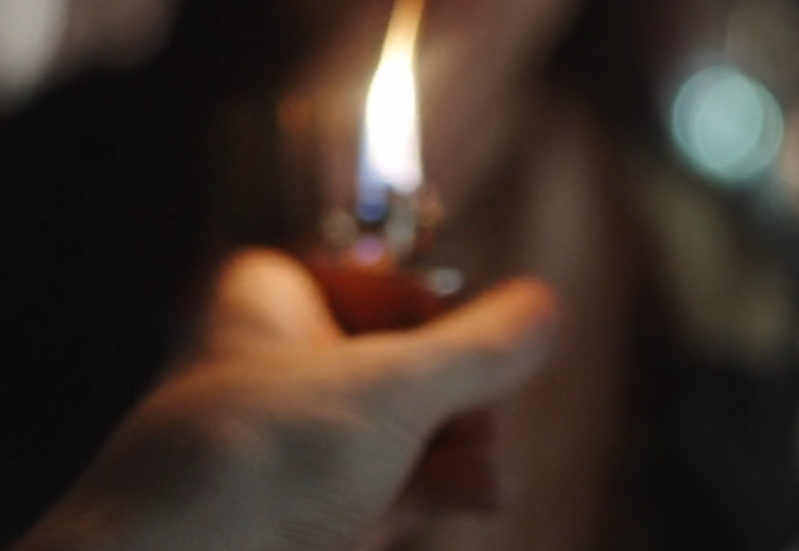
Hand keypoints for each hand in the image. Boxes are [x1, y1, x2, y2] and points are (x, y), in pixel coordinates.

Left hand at [14, 248, 558, 550]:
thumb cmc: (252, 464)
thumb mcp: (391, 388)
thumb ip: (480, 348)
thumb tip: (546, 306)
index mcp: (265, 304)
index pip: (370, 279)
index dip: (434, 310)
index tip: (483, 337)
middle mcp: (274, 370)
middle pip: (399, 362)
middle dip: (462, 392)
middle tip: (495, 415)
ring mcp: (288, 452)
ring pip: (400, 433)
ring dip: (460, 447)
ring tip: (492, 468)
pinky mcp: (302, 520)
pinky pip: (386, 490)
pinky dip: (434, 491)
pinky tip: (476, 496)